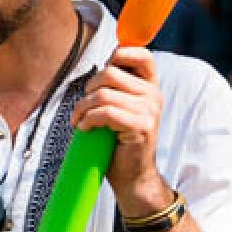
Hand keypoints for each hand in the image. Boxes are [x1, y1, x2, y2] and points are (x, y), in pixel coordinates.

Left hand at [69, 45, 171, 215]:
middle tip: (82, 107)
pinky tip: (84, 128)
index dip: (118, 54)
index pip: (141, 54)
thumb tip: (102, 66)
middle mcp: (153, 95)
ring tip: (79, 121)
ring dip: (82, 108)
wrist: (132, 176)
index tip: (100, 78)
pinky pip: (106, 113)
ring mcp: (149, 111)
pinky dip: (88, 119)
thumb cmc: (119, 143)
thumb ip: (116, 88)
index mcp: (149, 86)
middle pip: (110, 73)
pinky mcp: (141, 127)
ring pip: (104, 95)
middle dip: (88, 89)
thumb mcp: (119, 109)